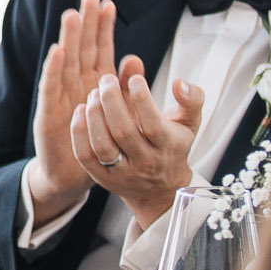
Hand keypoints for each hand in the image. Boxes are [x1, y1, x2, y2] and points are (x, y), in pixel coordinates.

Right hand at [24, 0, 118, 214]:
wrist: (72, 175)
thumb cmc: (96, 140)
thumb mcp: (117, 111)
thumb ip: (124, 86)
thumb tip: (134, 57)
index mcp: (94, 82)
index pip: (99, 49)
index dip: (103, 27)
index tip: (108, 3)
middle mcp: (76, 84)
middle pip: (81, 49)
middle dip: (85, 24)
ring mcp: (60, 97)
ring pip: (65, 63)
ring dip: (68, 39)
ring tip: (73, 16)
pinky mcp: (48, 114)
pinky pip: (51, 89)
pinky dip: (53, 70)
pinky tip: (57, 52)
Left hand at [71, 59, 203, 224]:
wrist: (160, 190)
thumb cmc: (172, 147)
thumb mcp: (189, 123)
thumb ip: (191, 99)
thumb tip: (179, 83)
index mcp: (167, 146)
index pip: (152, 123)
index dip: (141, 98)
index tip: (134, 79)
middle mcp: (145, 162)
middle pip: (123, 132)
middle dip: (111, 100)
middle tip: (107, 80)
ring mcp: (122, 172)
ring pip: (102, 145)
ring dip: (94, 115)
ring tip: (94, 94)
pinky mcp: (103, 178)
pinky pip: (85, 156)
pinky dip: (79, 132)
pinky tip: (81, 111)